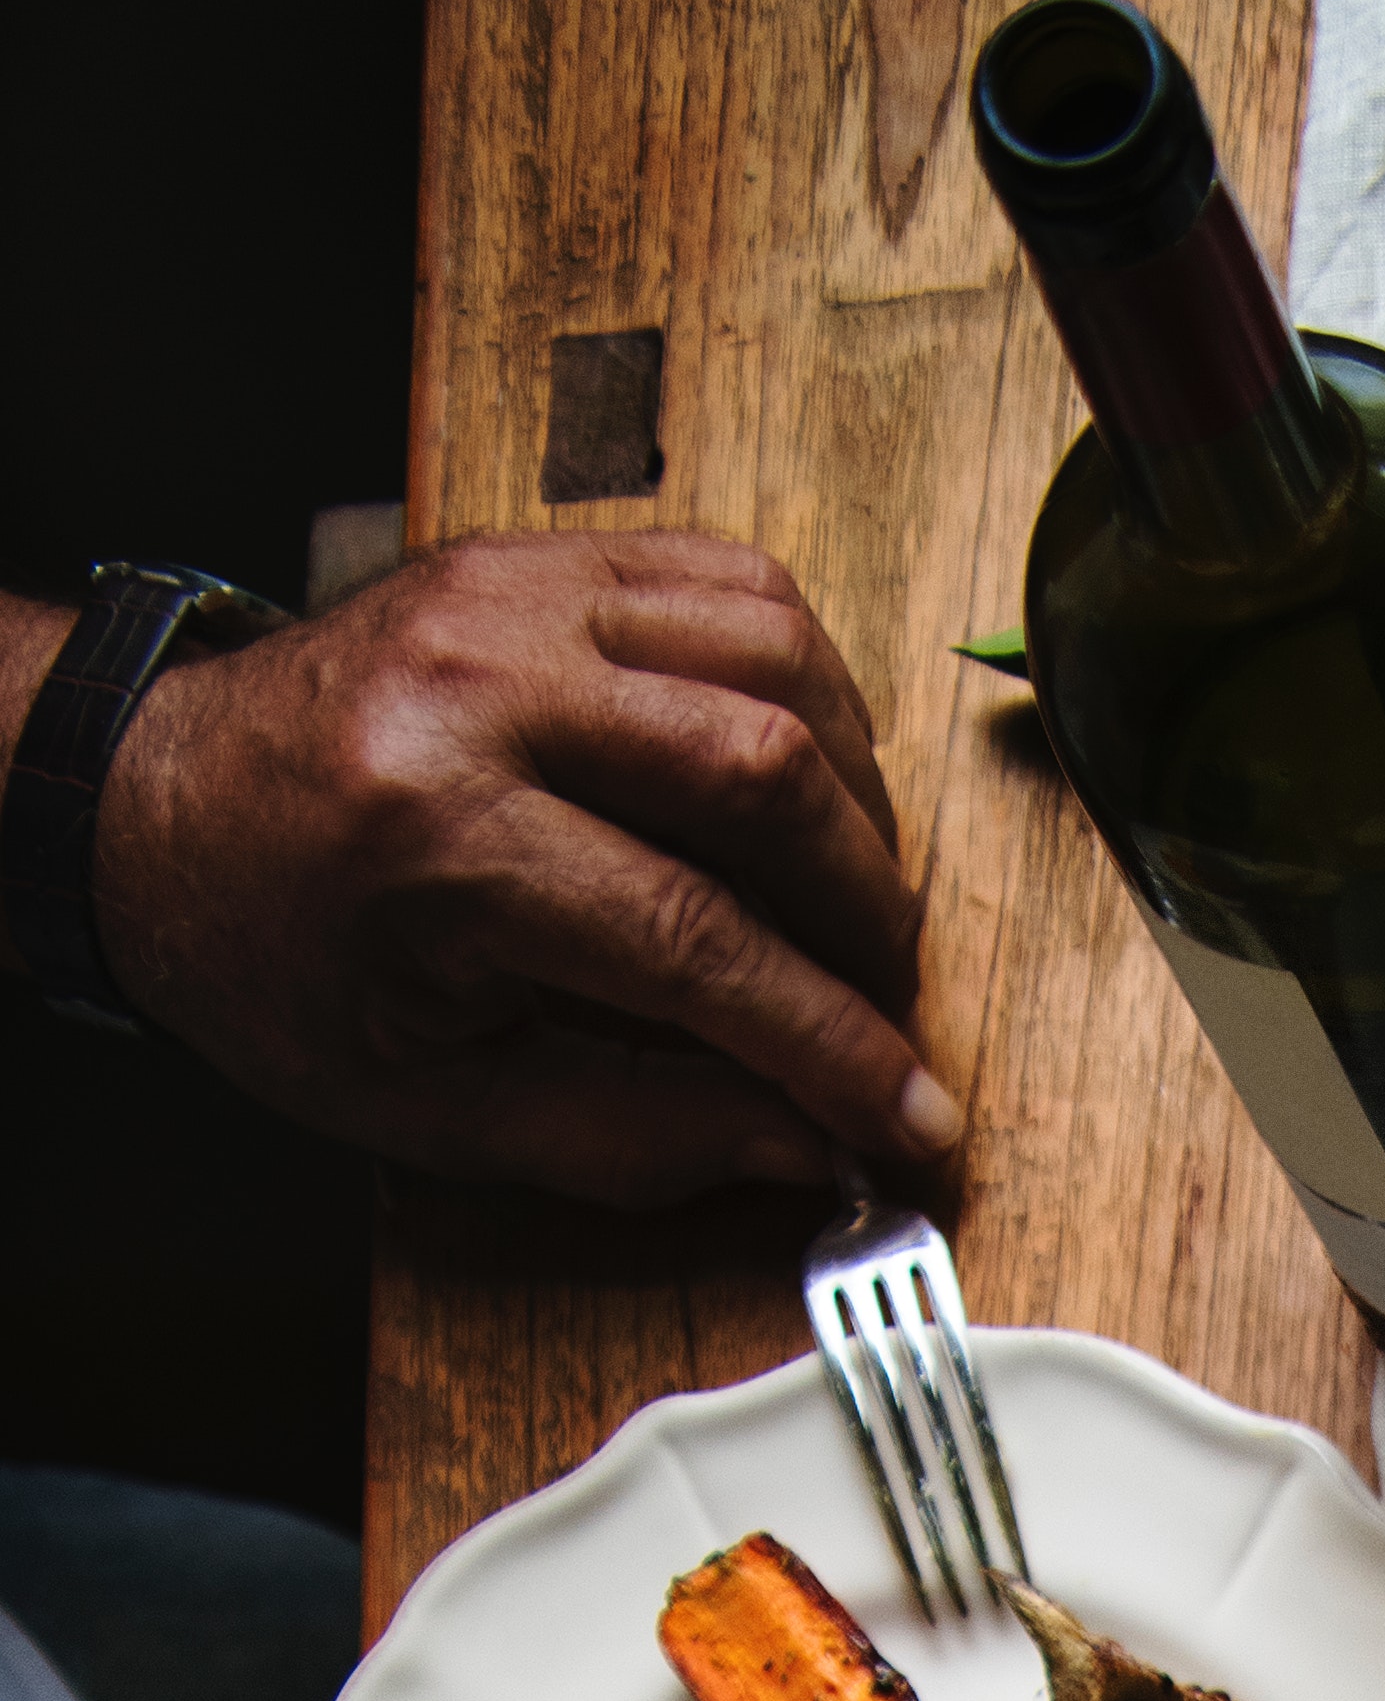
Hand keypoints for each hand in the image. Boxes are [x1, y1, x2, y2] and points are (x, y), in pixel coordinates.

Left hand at [70, 532, 958, 1209]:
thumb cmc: (281, 960)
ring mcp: (509, 596)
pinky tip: (806, 779)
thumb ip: (634, 1134)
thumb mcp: (436, 1103)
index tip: (911, 1117)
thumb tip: (809, 1143)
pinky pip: (732, 584)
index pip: (699, 941)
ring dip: (852, 793)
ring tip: (850, 893)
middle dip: (863, 912)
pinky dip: (808, 687)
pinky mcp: (533, 557)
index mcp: (434, 836)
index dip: (833, 1043)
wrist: (156, 808)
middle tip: (881, 1001)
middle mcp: (478, 685)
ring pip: (774, 660)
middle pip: (763, 775)